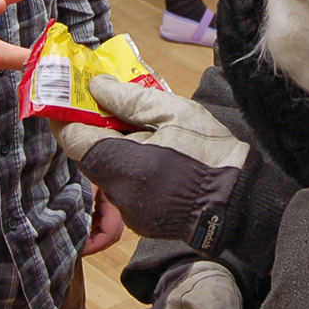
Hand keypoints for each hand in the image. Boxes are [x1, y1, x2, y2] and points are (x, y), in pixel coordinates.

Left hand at [56, 76, 296, 268]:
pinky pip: (125, 189)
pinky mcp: (142, 221)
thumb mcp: (174, 113)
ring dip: (116, 150)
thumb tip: (96, 86)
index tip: (70, 97)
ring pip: (108, 173)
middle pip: (90, 156)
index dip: (66, 116)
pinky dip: (131, 170)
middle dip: (96, 129)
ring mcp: (130, 211)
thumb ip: (129, 99)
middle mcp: (118, 192)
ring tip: (143, 129)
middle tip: (112, 105)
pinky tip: (156, 156)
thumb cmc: (211, 153)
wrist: (242, 202)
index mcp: (122, 163)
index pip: (73, 139)